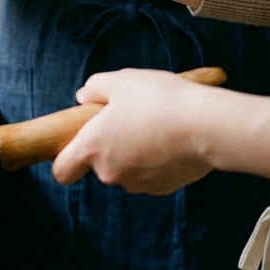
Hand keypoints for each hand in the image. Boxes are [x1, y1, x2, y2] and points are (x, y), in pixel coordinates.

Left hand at [52, 69, 215, 194]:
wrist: (207, 125)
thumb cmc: (160, 99)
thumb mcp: (121, 81)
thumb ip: (95, 88)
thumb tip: (84, 97)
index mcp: (92, 147)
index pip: (61, 171)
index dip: (62, 159)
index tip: (73, 144)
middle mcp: (110, 172)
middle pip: (98, 163)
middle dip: (108, 143)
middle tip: (126, 116)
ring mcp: (137, 183)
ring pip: (125, 168)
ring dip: (132, 151)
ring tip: (152, 123)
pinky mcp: (163, 188)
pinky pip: (148, 173)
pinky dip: (154, 159)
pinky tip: (169, 137)